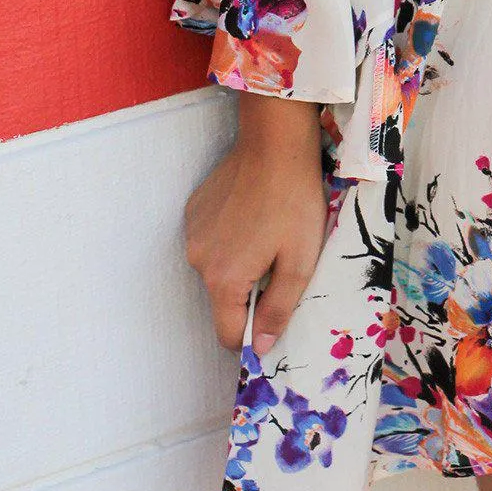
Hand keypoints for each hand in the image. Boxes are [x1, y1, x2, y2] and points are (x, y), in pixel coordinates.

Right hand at [183, 94, 327, 355]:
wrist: (275, 142)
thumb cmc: (294, 201)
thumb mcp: (299, 261)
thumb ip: (279, 309)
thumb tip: (261, 348)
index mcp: (223, 279)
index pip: (228, 334)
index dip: (253, 333)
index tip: (275, 313)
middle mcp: (198, 260)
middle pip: (223, 300)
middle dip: (250, 292)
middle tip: (279, 261)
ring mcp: (192, 233)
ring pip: (217, 269)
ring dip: (239, 263)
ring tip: (267, 233)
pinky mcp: (193, 210)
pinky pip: (211, 240)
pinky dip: (229, 238)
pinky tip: (251, 213)